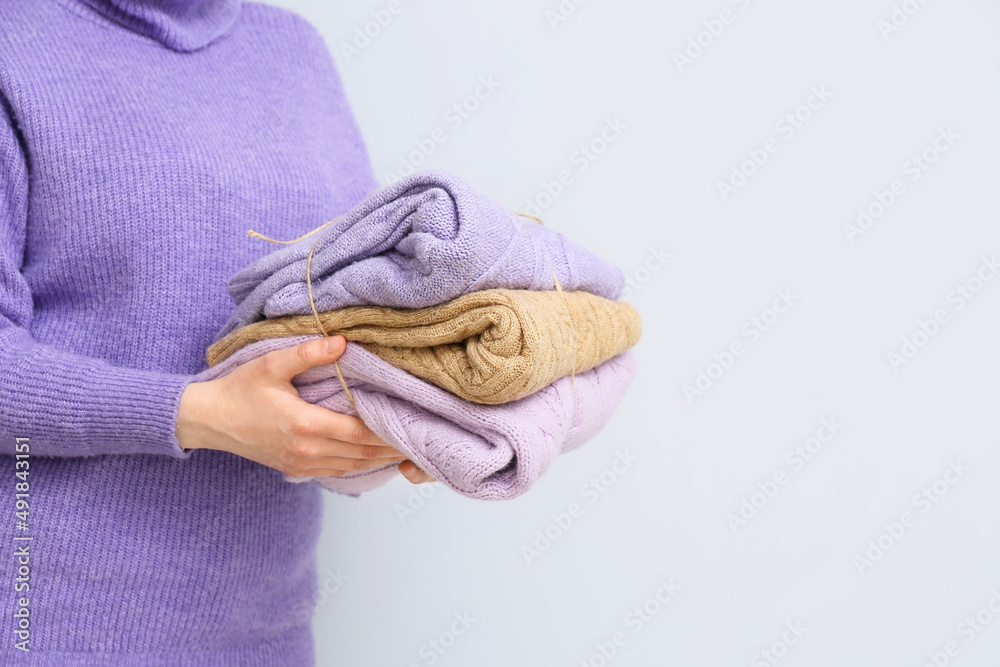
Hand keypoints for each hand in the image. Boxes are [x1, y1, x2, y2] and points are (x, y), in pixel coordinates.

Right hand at [176, 334, 433, 482]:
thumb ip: (308, 354)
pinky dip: (359, 465)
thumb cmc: (239, 390)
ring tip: (404, 446)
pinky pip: (337, 471)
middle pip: (362, 454)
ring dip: (378, 458)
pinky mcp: (296, 470)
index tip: (410, 422)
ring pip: (352, 466)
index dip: (388, 431)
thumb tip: (342, 341)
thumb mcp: (271, 365)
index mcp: (305, 425)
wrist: (208, 421)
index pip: (360, 433)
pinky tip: (373, 455)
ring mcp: (301, 464)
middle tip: (418, 435)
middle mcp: (307, 451)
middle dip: (391, 446)